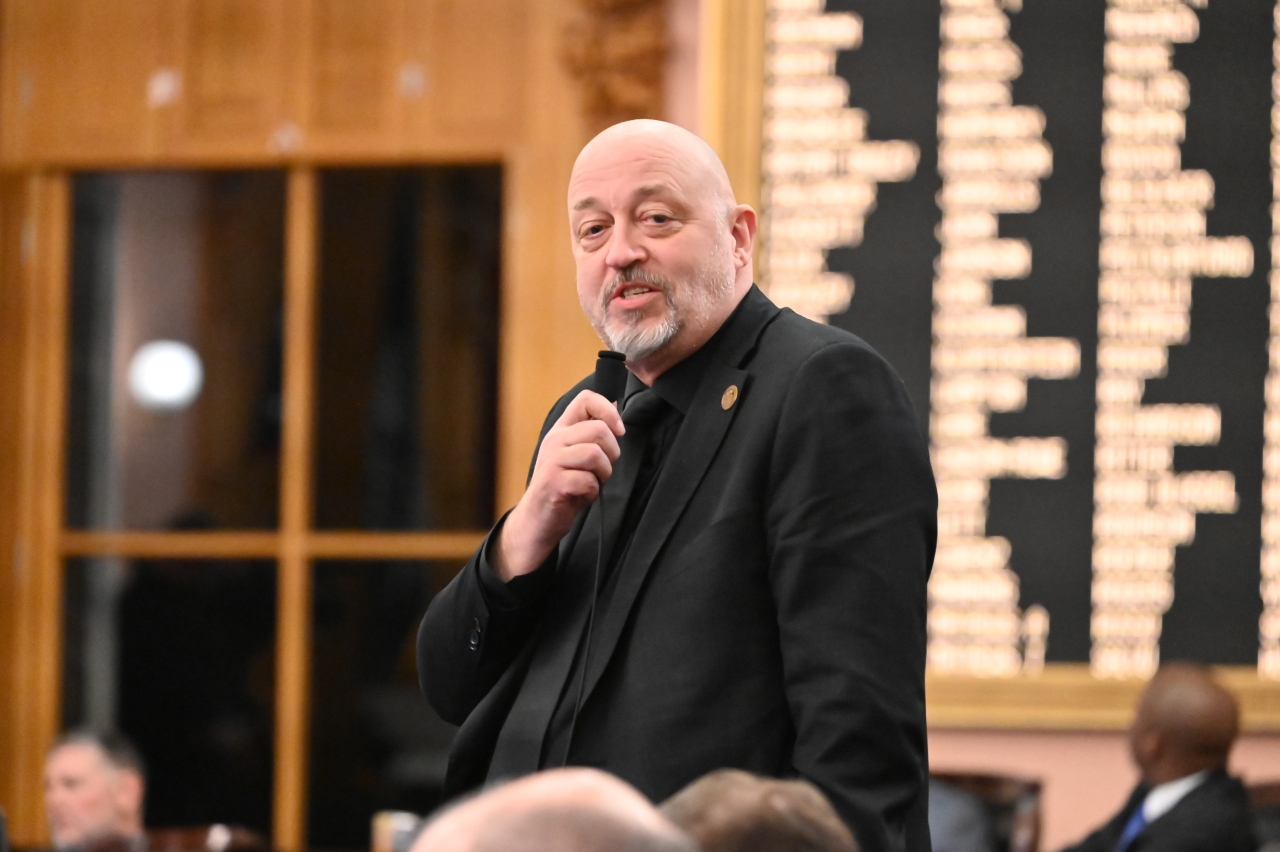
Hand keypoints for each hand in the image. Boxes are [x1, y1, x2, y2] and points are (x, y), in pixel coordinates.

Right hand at [493, 390, 624, 580]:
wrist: (539, 519)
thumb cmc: (564, 486)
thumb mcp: (577, 454)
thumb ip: (592, 433)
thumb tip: (616, 404)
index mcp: (561, 430)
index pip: (586, 399)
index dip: (608, 410)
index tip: (618, 431)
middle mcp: (554, 441)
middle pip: (598, 430)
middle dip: (612, 453)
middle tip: (602, 469)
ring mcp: (552, 461)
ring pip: (595, 454)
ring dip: (603, 474)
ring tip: (592, 483)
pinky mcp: (554, 483)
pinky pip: (588, 481)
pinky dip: (593, 492)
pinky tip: (582, 496)